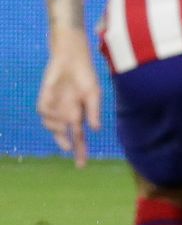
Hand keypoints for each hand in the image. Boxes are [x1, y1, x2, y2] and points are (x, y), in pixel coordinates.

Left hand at [36, 32, 100, 167]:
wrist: (71, 59)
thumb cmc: (86, 76)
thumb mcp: (94, 95)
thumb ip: (94, 112)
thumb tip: (95, 130)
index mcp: (79, 115)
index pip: (79, 137)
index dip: (80, 151)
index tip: (81, 166)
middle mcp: (65, 114)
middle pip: (62, 135)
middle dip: (64, 143)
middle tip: (68, 148)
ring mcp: (54, 107)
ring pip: (50, 125)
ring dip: (57, 125)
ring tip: (65, 117)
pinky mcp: (44, 98)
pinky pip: (44, 111)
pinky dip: (49, 113)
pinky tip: (56, 107)